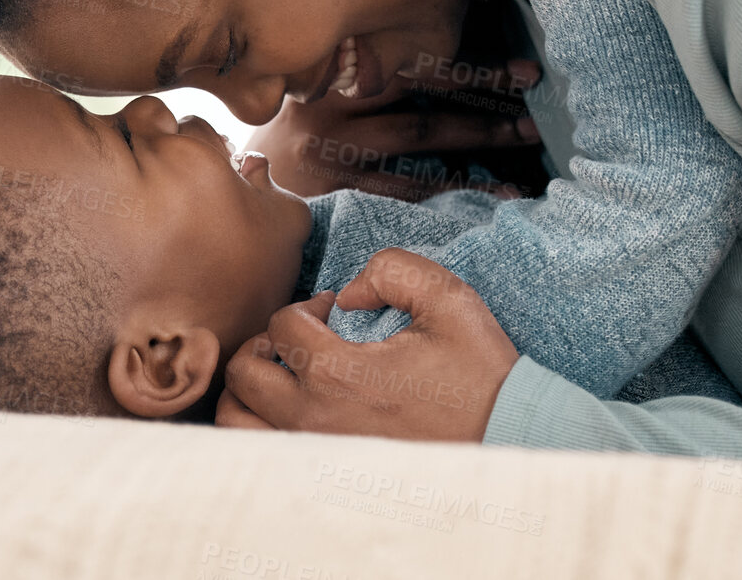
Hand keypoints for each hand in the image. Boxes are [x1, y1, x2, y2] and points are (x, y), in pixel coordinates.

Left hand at [218, 250, 520, 441]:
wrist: (504, 434)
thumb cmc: (476, 370)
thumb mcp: (448, 298)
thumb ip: (392, 269)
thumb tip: (351, 291)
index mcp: (338, 372)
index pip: (281, 325)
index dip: (306, 304)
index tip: (334, 310)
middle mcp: (314, 417)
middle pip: (243, 371)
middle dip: (265, 342)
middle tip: (300, 337)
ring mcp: (314, 451)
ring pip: (237, 421)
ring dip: (251, 387)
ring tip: (285, 374)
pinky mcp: (323, 473)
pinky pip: (260, 453)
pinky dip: (259, 425)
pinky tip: (293, 407)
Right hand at [246, 55, 545, 201]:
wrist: (241, 173)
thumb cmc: (303, 121)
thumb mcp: (327, 83)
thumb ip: (373, 70)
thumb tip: (447, 60)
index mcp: (338, 72)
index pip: (417, 67)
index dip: (473, 70)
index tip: (524, 71)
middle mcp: (335, 110)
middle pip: (422, 109)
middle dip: (486, 110)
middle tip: (538, 111)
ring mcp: (336, 156)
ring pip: (418, 151)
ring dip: (476, 150)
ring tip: (525, 153)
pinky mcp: (339, 194)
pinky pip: (405, 192)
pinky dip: (452, 192)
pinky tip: (493, 195)